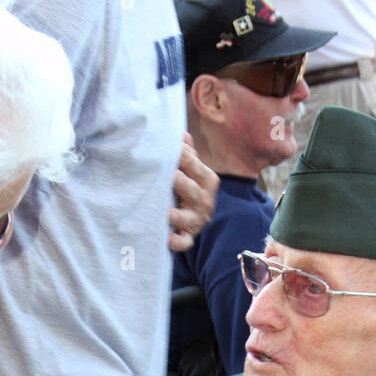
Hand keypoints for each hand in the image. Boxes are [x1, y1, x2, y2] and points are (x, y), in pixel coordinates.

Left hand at [168, 132, 217, 252]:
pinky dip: (178, 242)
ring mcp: (197, 219)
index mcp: (206, 179)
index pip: (194, 165)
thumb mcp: (194, 170)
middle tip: (171, 176)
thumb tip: (181, 134)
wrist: (198, 216)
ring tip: (168, 213)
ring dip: (178, 216)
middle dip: (182, 184)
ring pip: (189, 218)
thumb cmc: (191, 186)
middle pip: (194, 191)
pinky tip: (168, 239)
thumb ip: (188, 153)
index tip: (169, 148)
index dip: (181, 156)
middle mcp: (204, 200)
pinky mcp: (189, 236)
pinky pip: (185, 242)